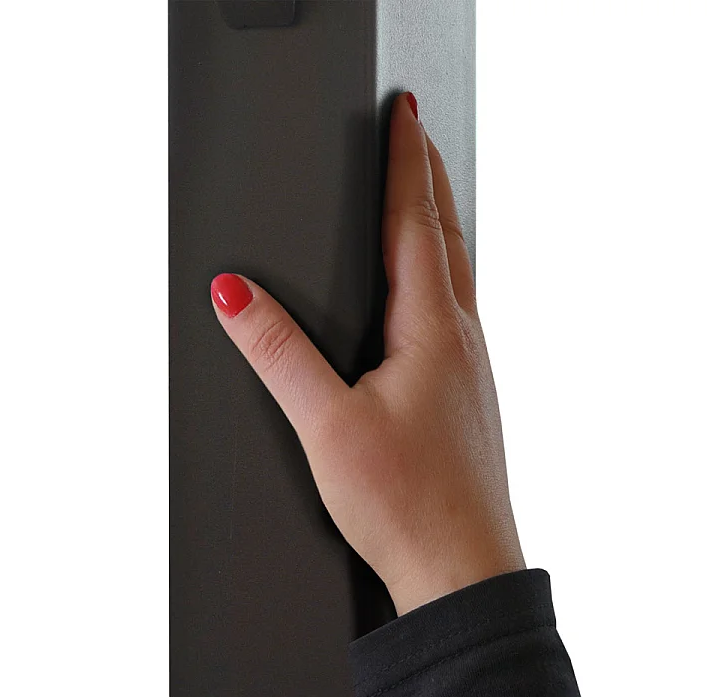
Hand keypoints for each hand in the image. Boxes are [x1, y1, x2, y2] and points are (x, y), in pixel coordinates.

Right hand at [210, 92, 524, 615]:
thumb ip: (278, 352)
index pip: (416, 221)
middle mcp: (462, 341)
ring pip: (457, 272)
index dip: (406, 161)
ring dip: (438, 222)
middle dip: (428, 176)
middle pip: (447, 235)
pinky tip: (426, 295)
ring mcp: (470, 369)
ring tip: (422, 195)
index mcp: (433, 331)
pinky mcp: (465, 397)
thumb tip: (235, 292)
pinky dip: (441, 274)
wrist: (462, 572)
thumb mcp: (325, 424)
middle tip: (416, 134)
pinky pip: (455, 311)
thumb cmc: (407, 506)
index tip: (402, 114)